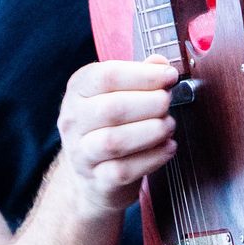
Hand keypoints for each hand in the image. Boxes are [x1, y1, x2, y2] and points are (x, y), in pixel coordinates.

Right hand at [56, 58, 176, 215]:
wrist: (92, 175)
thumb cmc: (110, 126)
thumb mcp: (119, 94)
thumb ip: (140, 76)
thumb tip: (161, 64)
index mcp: (78, 90)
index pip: (106, 75)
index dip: (144, 75)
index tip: (170, 75)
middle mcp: (73, 121)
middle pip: (112, 108)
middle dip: (151, 103)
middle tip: (168, 103)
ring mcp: (82, 153)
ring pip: (115, 141)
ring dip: (152, 131)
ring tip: (168, 125)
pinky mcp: (97, 180)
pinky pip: (124, 170)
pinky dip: (153, 158)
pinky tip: (167, 147)